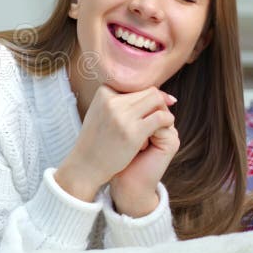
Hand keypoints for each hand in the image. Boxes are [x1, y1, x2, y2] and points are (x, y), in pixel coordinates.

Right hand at [55, 85, 175, 202]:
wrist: (85, 166)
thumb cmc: (96, 140)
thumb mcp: (101, 112)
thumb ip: (118, 100)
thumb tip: (150, 91)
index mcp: (103, 92)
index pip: (136, 86)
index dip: (146, 98)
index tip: (148, 112)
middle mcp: (112, 101)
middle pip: (149, 91)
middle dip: (158, 104)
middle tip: (157, 119)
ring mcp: (123, 116)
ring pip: (157, 100)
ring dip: (163, 111)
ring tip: (158, 126)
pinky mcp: (134, 132)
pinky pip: (162, 117)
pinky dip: (167, 122)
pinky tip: (163, 131)